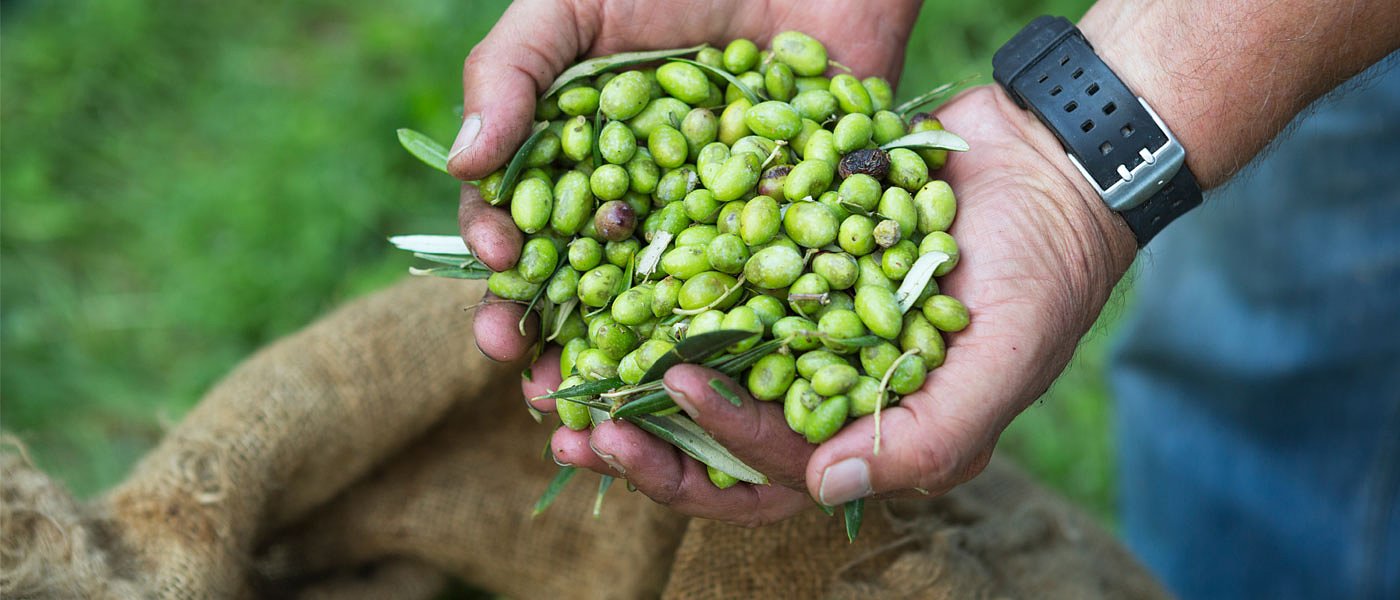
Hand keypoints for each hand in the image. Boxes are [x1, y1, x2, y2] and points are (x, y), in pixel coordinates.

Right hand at [452, 0, 921, 359]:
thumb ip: (511, 71)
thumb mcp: (573, 3)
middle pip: (587, 291)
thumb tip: (460, 162)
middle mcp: (638, 208)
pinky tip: (719, 381)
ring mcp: (711, 227)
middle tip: (538, 386)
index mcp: (575, 164)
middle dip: (558, 343)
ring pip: (666, 314)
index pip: (522, 227)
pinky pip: (762, 298)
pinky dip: (741, 345)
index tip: (498, 274)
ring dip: (637, 369)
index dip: (502, 259)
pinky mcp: (788, 236)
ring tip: (613, 411)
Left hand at [525, 84, 1137, 524]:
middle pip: (716, 441)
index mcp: (871, 439)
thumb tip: (824, 487)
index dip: (712, 454)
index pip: (775, 475)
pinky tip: (603, 278)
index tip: (662, 401)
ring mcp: (797, 329)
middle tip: (571, 424)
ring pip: (698, 369)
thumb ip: (922, 438)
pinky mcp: (781, 265)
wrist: (1044, 162)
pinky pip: (711, 288)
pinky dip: (659, 291)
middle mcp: (823, 393)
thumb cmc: (1040, 278)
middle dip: (643, 441)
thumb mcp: (1000, 367)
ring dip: (630, 373)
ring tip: (559, 370)